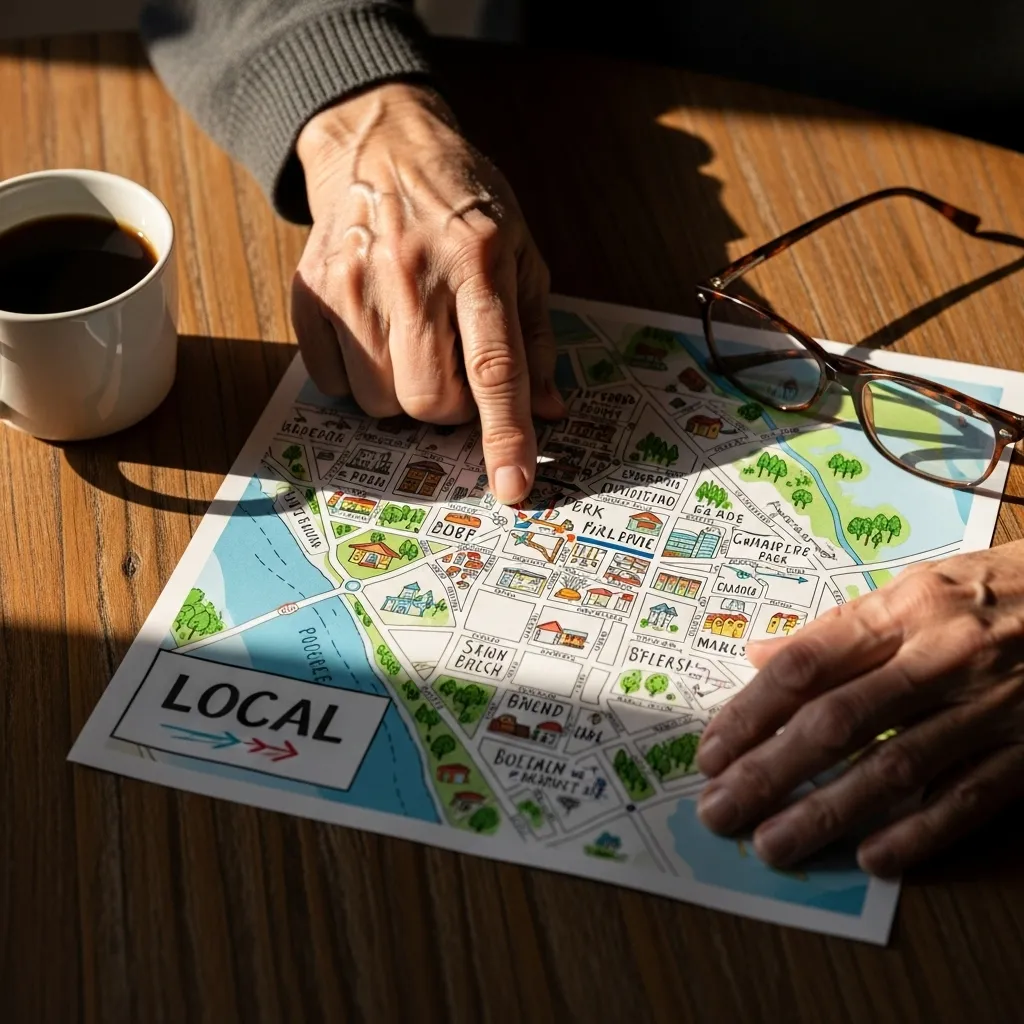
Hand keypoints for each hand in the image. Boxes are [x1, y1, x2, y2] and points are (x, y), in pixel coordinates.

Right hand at [292, 83, 563, 504]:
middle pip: (429, 400)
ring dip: (403, 394)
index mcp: (478, 262)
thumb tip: (549, 410)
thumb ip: (536, 336)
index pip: (496, 369)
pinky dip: (358, 379)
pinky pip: (332, 383)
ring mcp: (353, 283)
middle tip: (454, 374)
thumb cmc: (464, 204)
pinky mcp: (310, 293)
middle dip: (448, 411)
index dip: (505, 436)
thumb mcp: (522, 253)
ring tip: (412, 344)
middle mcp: (412, 273)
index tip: (513, 487)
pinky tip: (374, 334)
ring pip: (379, 401)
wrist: (382, 144)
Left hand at [694, 545, 1023, 876]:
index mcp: (902, 609)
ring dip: (827, 811)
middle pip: (837, 720)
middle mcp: (939, 655)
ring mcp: (989, 707)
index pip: (807, 664)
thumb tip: (758, 654)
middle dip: (769, 770)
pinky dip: (921, 832)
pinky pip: (971, 798)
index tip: (711, 752)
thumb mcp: (916, 587)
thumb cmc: (995, 591)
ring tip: (772, 845)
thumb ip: (838, 627)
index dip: (752, 712)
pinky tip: (873, 859)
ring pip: (895, 765)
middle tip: (718, 810)